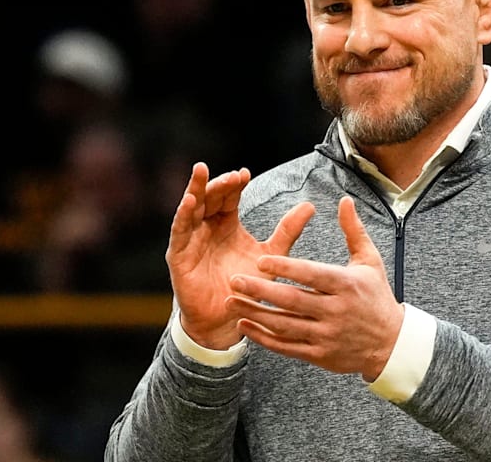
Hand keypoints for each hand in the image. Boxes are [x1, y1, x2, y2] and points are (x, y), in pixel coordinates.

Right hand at [167, 162, 314, 349]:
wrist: (228, 319)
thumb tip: (310, 205)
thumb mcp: (271, 255)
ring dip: (197, 189)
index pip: (229, 196)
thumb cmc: (247, 286)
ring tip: (201, 171)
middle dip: (219, 183)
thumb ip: (288, 231)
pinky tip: (189, 201)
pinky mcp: (179, 255)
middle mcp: (208, 227)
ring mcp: (191, 239)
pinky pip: (179, 231)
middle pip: (210, 197)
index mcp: (227, 224)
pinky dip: (183, 214)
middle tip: (233, 176)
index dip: (235, 184)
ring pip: (191, 207)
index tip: (245, 174)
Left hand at [226, 197, 403, 380]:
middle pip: (291, 300)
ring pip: (284, 325)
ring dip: (255, 314)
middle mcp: (335, 311)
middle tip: (234, 280)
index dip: (285, 268)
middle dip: (260, 290)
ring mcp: (326, 336)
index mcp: (346, 285)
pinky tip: (245, 326)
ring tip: (231, 302)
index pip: (311, 275)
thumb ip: (353, 230)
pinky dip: (263, 338)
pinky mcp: (319, 355)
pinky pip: (286, 347)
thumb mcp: (369, 260)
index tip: (260, 260)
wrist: (391, 343)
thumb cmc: (376, 296)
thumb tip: (344, 200)